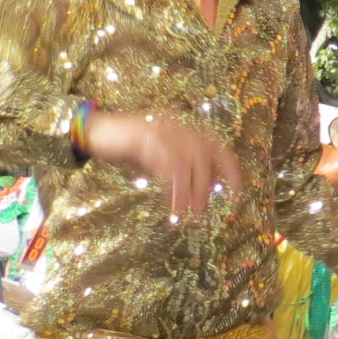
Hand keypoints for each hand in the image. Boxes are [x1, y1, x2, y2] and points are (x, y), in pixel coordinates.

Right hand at [83, 111, 240, 219]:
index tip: (237, 195)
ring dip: (188, 192)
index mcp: (190, 127)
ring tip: (186, 213)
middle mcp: (182, 124)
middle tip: (201, 214)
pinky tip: (171, 203)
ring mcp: (164, 128)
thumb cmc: (135, 145)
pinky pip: (164, 166)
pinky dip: (170, 188)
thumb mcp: (166, 154)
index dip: (231, 172)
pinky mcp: (146, 137)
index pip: (220, 149)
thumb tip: (208, 190)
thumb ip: (186, 166)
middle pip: (203, 159)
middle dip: (204, 190)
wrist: (101, 129)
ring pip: (184, 165)